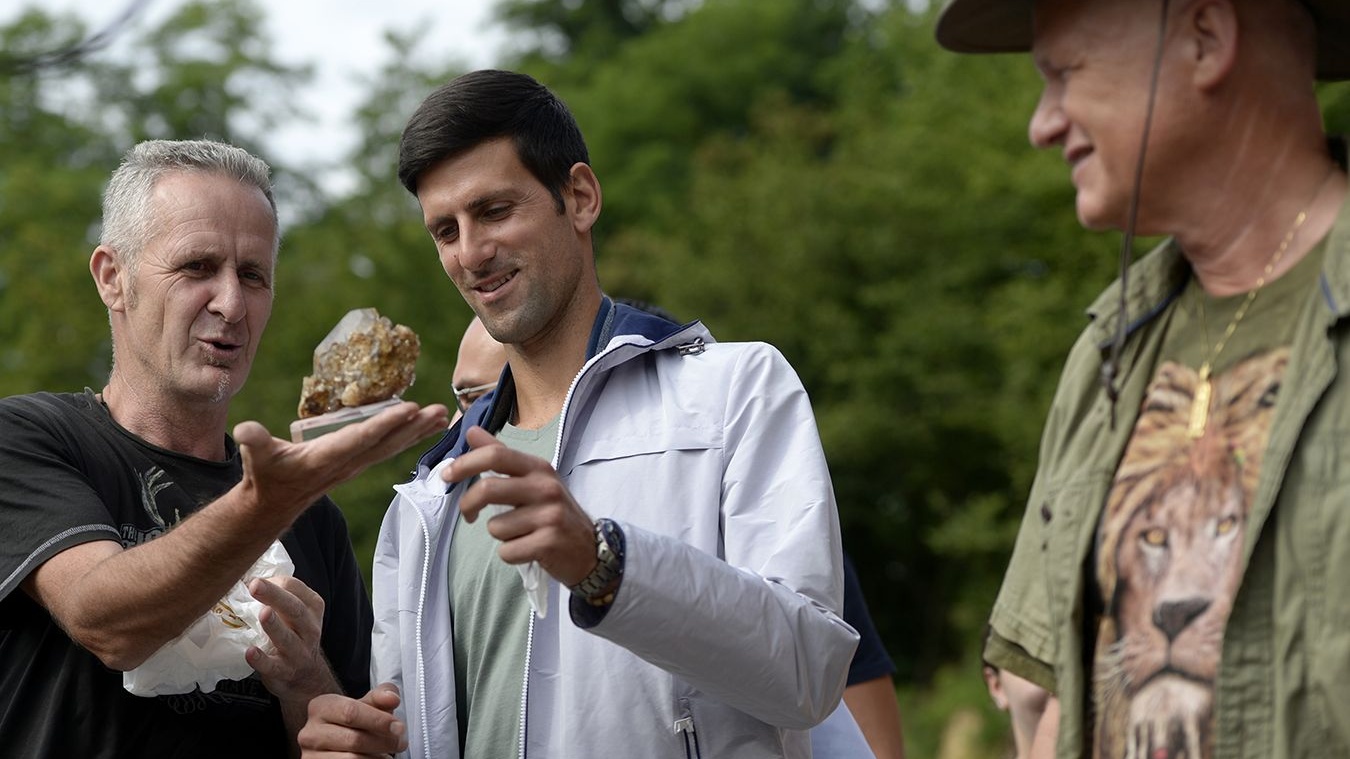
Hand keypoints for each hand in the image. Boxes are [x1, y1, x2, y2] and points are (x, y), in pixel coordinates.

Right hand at [234, 401, 448, 518]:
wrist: (273, 503)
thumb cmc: (264, 475)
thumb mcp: (255, 457)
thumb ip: (253, 443)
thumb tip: (244, 430)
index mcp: (324, 458)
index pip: (359, 439)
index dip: (384, 424)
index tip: (409, 410)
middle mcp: (345, 463)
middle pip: (385, 443)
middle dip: (412, 427)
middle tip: (439, 411)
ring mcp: (354, 465)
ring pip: (391, 446)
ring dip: (417, 431)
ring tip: (442, 415)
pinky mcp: (357, 463)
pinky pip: (388, 448)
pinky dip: (408, 437)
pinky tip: (425, 426)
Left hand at [245, 576, 333, 703]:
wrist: (306, 676)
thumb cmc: (293, 636)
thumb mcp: (294, 613)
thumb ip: (278, 596)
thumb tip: (244, 577)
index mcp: (312, 607)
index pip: (295, 588)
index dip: (274, 582)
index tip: (252, 580)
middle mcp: (309, 628)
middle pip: (294, 609)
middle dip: (275, 596)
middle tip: (255, 585)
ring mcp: (299, 651)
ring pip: (287, 638)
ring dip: (274, 626)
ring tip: (263, 614)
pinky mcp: (285, 671)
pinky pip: (273, 666)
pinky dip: (262, 660)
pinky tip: (250, 652)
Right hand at [299, 683, 407, 757]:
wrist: (335, 742)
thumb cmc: (352, 722)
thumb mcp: (365, 705)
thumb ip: (380, 697)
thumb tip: (392, 698)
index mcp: (321, 707)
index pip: (351, 712)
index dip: (378, 720)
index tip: (398, 727)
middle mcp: (310, 732)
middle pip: (353, 739)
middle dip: (384, 742)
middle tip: (400, 743)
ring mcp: (310, 755)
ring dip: (376, 757)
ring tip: (386, 753)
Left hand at [447, 426, 598, 585]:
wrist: (591, 550)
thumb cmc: (554, 512)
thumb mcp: (533, 479)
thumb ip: (501, 456)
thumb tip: (471, 431)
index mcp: (539, 468)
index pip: (496, 455)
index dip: (465, 463)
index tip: (447, 475)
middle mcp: (546, 488)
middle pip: (488, 489)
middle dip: (468, 504)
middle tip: (468, 514)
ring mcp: (550, 516)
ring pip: (495, 527)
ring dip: (500, 534)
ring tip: (520, 534)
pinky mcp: (549, 543)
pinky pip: (507, 551)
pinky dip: (511, 554)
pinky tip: (528, 549)